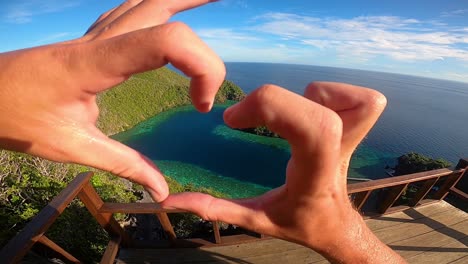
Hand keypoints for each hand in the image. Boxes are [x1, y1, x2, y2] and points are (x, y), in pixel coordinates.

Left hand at [0, 0, 224, 201]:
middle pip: (162, 7)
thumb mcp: (70, 146)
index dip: (202, 66)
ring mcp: (96, 32)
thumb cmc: (15, 118)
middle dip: (201, 8)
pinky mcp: (93, 36)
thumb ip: (124, 164)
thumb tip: (163, 189)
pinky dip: (160, 4)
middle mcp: (101, 38)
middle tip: (236, 6)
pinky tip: (170, 8)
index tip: (200, 106)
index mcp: (96, 63)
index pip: (167, 40)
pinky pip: (133, 8)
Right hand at [163, 83, 405, 262]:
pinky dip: (330, 94)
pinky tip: (307, 109)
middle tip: (250, 115)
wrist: (336, 226)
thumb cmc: (299, 222)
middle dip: (275, 101)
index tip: (234, 120)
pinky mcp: (360, 127)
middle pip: (322, 110)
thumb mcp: (256, 220)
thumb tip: (171, 200)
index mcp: (313, 176)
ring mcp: (354, 139)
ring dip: (309, 96)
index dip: (270, 108)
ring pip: (350, 101)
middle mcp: (339, 153)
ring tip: (285, 115)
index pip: (313, 129)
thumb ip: (215, 209)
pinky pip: (361, 97)